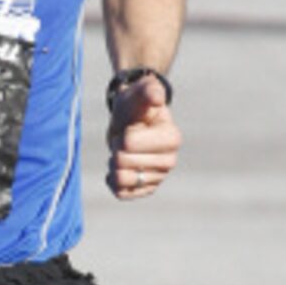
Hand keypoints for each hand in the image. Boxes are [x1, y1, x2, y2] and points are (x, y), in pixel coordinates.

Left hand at [106, 73, 181, 199]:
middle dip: (116, 149)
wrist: (131, 121)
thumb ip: (148, 91)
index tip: (131, 129)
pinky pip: (121, 193)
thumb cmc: (136, 106)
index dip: (122, 135)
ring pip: (121, 180)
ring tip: (122, 154)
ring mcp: (158, 177)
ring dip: (114, 166)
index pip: (129, 143)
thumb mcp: (139, 93)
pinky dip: (113, 181)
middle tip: (125, 140)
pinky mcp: (146, 189)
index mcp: (172, 138)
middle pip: (122, 162)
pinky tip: (119, 169)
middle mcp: (169, 161)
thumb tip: (157, 97)